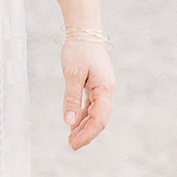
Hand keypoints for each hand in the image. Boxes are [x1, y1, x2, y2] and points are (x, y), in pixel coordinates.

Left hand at [60, 33, 113, 150]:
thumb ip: (71, 98)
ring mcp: (102, 88)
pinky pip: (91, 105)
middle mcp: (107, 91)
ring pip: (96, 113)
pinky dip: (83, 115)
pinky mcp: (96, 85)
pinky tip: (73, 123)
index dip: (87, 134)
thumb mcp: (72, 74)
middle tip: (71, 145)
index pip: (99, 119)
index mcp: (105, 89)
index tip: (73, 144)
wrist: (84, 30)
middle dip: (87, 134)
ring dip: (84, 126)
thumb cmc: (79, 50)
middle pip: (100, 119)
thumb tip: (69, 121)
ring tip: (71, 138)